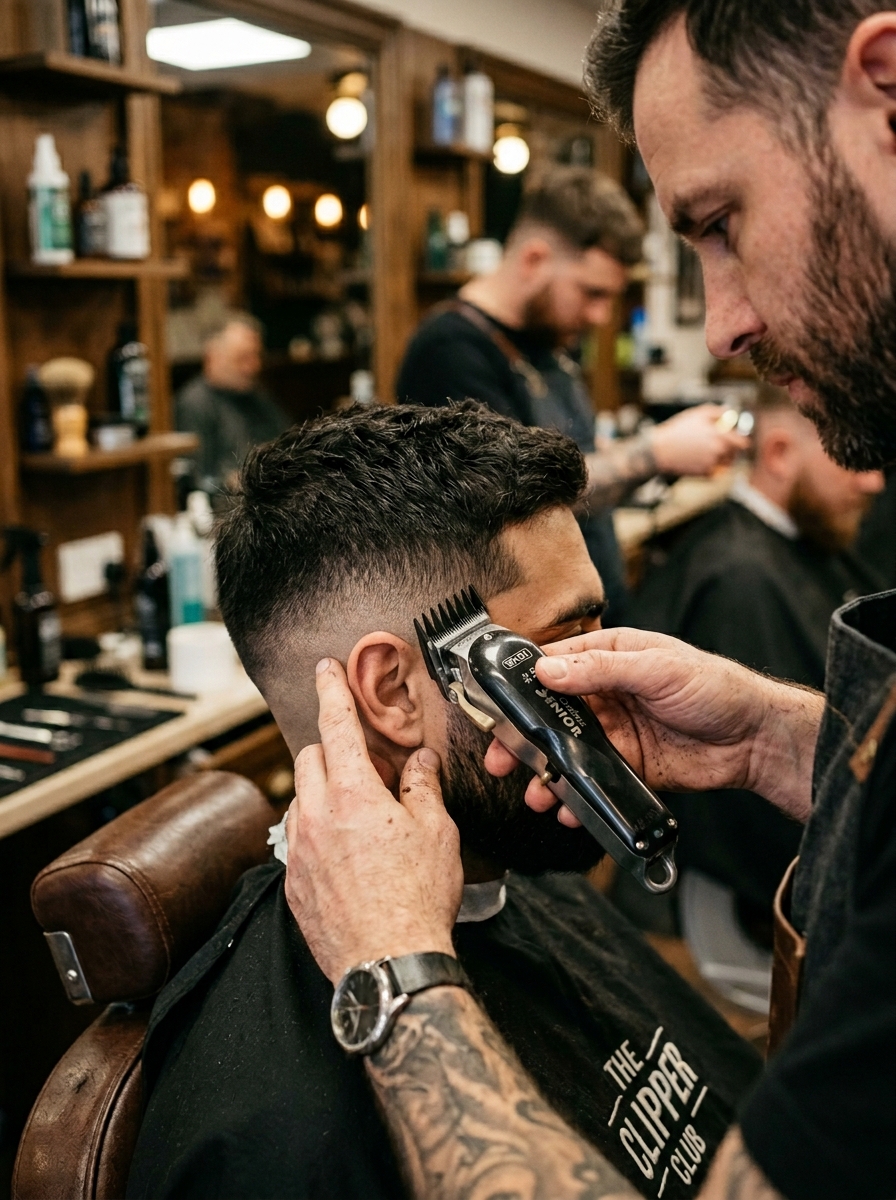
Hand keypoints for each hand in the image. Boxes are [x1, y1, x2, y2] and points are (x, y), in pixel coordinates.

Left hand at [284, 658, 462, 983]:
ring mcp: (298, 852)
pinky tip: (345, 854)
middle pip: (309, 759)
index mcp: (352, 795)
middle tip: (363, 764)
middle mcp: (315, 817)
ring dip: (322, 794)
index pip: (336, 726)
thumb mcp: (437, 833)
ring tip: (358, 816)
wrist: (388, 964)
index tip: (324, 669)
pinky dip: (316, 832)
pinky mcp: (292, 884)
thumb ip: (422, 787)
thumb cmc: (418, 899)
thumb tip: (419, 762)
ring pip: (300, 800)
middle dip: (332, 750)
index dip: (330, 690)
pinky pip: (296, 841)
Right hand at [485, 627, 821, 825]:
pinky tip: (568, 810)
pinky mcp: (628, 767)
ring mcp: (615, 733)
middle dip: (522, 739)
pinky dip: (576, 797)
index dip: (521, 683)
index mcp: (610, 658)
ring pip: (566, 753)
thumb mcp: (657, 668)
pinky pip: (592, 782)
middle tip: (500, 758)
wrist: (756, 739)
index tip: (494, 703)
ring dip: (546, 773)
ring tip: (534, 794)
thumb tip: (549, 669)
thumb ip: (601, 669)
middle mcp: (606, 694)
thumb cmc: (715, 687)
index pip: (553, 664)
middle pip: (549, 715)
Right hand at [649, 403, 747, 474]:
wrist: (660, 451)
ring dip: (720, 459)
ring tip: (705, 452)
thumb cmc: (678, 430)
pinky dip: (710, 467)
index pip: (742, 443)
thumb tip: (730, 414)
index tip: (736, 440)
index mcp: (720, 436)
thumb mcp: (698, 414)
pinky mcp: (705, 474)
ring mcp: (713, 464)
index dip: (740, 441)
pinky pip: (715, 471)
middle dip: (729, 450)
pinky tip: (697, 460)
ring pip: (725, 463)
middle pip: (734, 454)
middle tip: (718, 445)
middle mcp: (719, 451)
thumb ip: (718, 412)